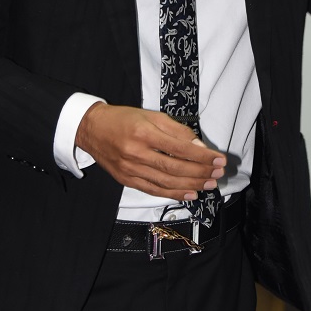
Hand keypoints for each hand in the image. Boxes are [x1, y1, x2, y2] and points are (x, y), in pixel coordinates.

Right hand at [76, 103, 225, 199]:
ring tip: (209, 184)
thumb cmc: (124, 119)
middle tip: (218, 173)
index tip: (219, 159)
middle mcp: (137, 152)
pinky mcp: (127, 180)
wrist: (92, 129)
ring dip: (192, 185)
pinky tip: (190, 194)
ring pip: (167, 181)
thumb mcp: (151, 116)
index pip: (180, 148)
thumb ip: (176, 130)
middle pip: (175, 167)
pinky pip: (154, 190)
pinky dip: (174, 194)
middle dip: (201, 172)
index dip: (202, 156)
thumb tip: (199, 146)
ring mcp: (131, 169)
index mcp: (144, 132)